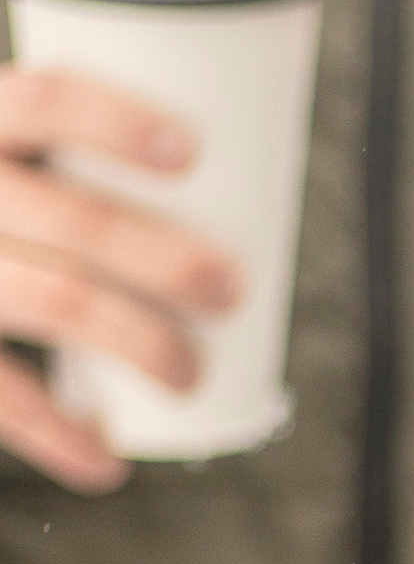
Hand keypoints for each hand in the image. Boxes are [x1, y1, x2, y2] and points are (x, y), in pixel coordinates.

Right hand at [0, 69, 236, 491]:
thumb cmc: (3, 201)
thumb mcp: (18, 165)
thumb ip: (88, 169)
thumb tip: (240, 178)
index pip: (43, 101)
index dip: (114, 120)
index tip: (191, 152)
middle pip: (72, 219)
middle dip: (164, 259)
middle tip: (228, 288)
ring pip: (56, 301)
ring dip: (141, 341)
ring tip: (191, 376)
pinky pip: (1, 396)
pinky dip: (60, 436)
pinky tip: (106, 462)